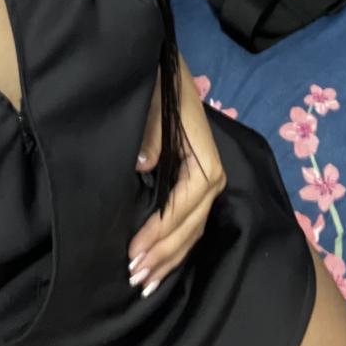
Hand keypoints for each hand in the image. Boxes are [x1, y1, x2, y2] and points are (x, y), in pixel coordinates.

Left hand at [127, 55, 226, 296]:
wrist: (163, 63)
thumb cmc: (158, 81)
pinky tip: (159, 263)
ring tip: (145, 281)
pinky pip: (188, 221)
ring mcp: (205, 180)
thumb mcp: (154, 100)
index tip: (134, 251)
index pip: (185, 204)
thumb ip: (152, 132)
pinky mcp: (194, 182)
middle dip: (164, 254)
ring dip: (169, 257)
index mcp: (205, 157)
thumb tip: (145, 166)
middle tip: (135, 278)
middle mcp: (211, 173)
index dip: (161, 230)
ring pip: (192, 229)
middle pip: (191, 224)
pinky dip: (174, 245)